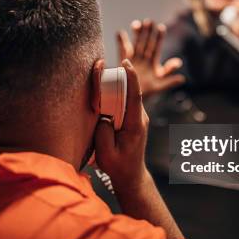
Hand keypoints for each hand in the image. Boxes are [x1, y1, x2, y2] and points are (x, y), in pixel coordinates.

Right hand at [94, 59, 149, 189]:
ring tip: (99, 85)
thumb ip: (103, 133)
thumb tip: (102, 116)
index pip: (135, 96)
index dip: (131, 78)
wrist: (131, 175)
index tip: (126, 63)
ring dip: (113, 87)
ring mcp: (137, 117)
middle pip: (129, 91)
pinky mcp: (132, 118)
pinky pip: (123, 102)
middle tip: (100, 69)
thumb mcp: (106, 153)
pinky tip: (102, 98)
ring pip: (126, 95)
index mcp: (135, 125)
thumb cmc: (118, 166)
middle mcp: (139, 117)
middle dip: (117, 77)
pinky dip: (113, 96)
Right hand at [117, 19, 184, 97]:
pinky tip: (120, 32)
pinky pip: (122, 50)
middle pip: (146, 43)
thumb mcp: (159, 86)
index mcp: (152, 62)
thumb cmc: (148, 92)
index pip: (156, 47)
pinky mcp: (123, 61)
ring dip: (136, 34)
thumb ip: (169, 82)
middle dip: (147, 32)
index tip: (161, 27)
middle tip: (149, 21)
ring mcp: (133, 59)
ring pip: (135, 44)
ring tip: (137, 24)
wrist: (132, 97)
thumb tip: (182, 79)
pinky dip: (121, 41)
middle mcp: (143, 58)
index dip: (159, 38)